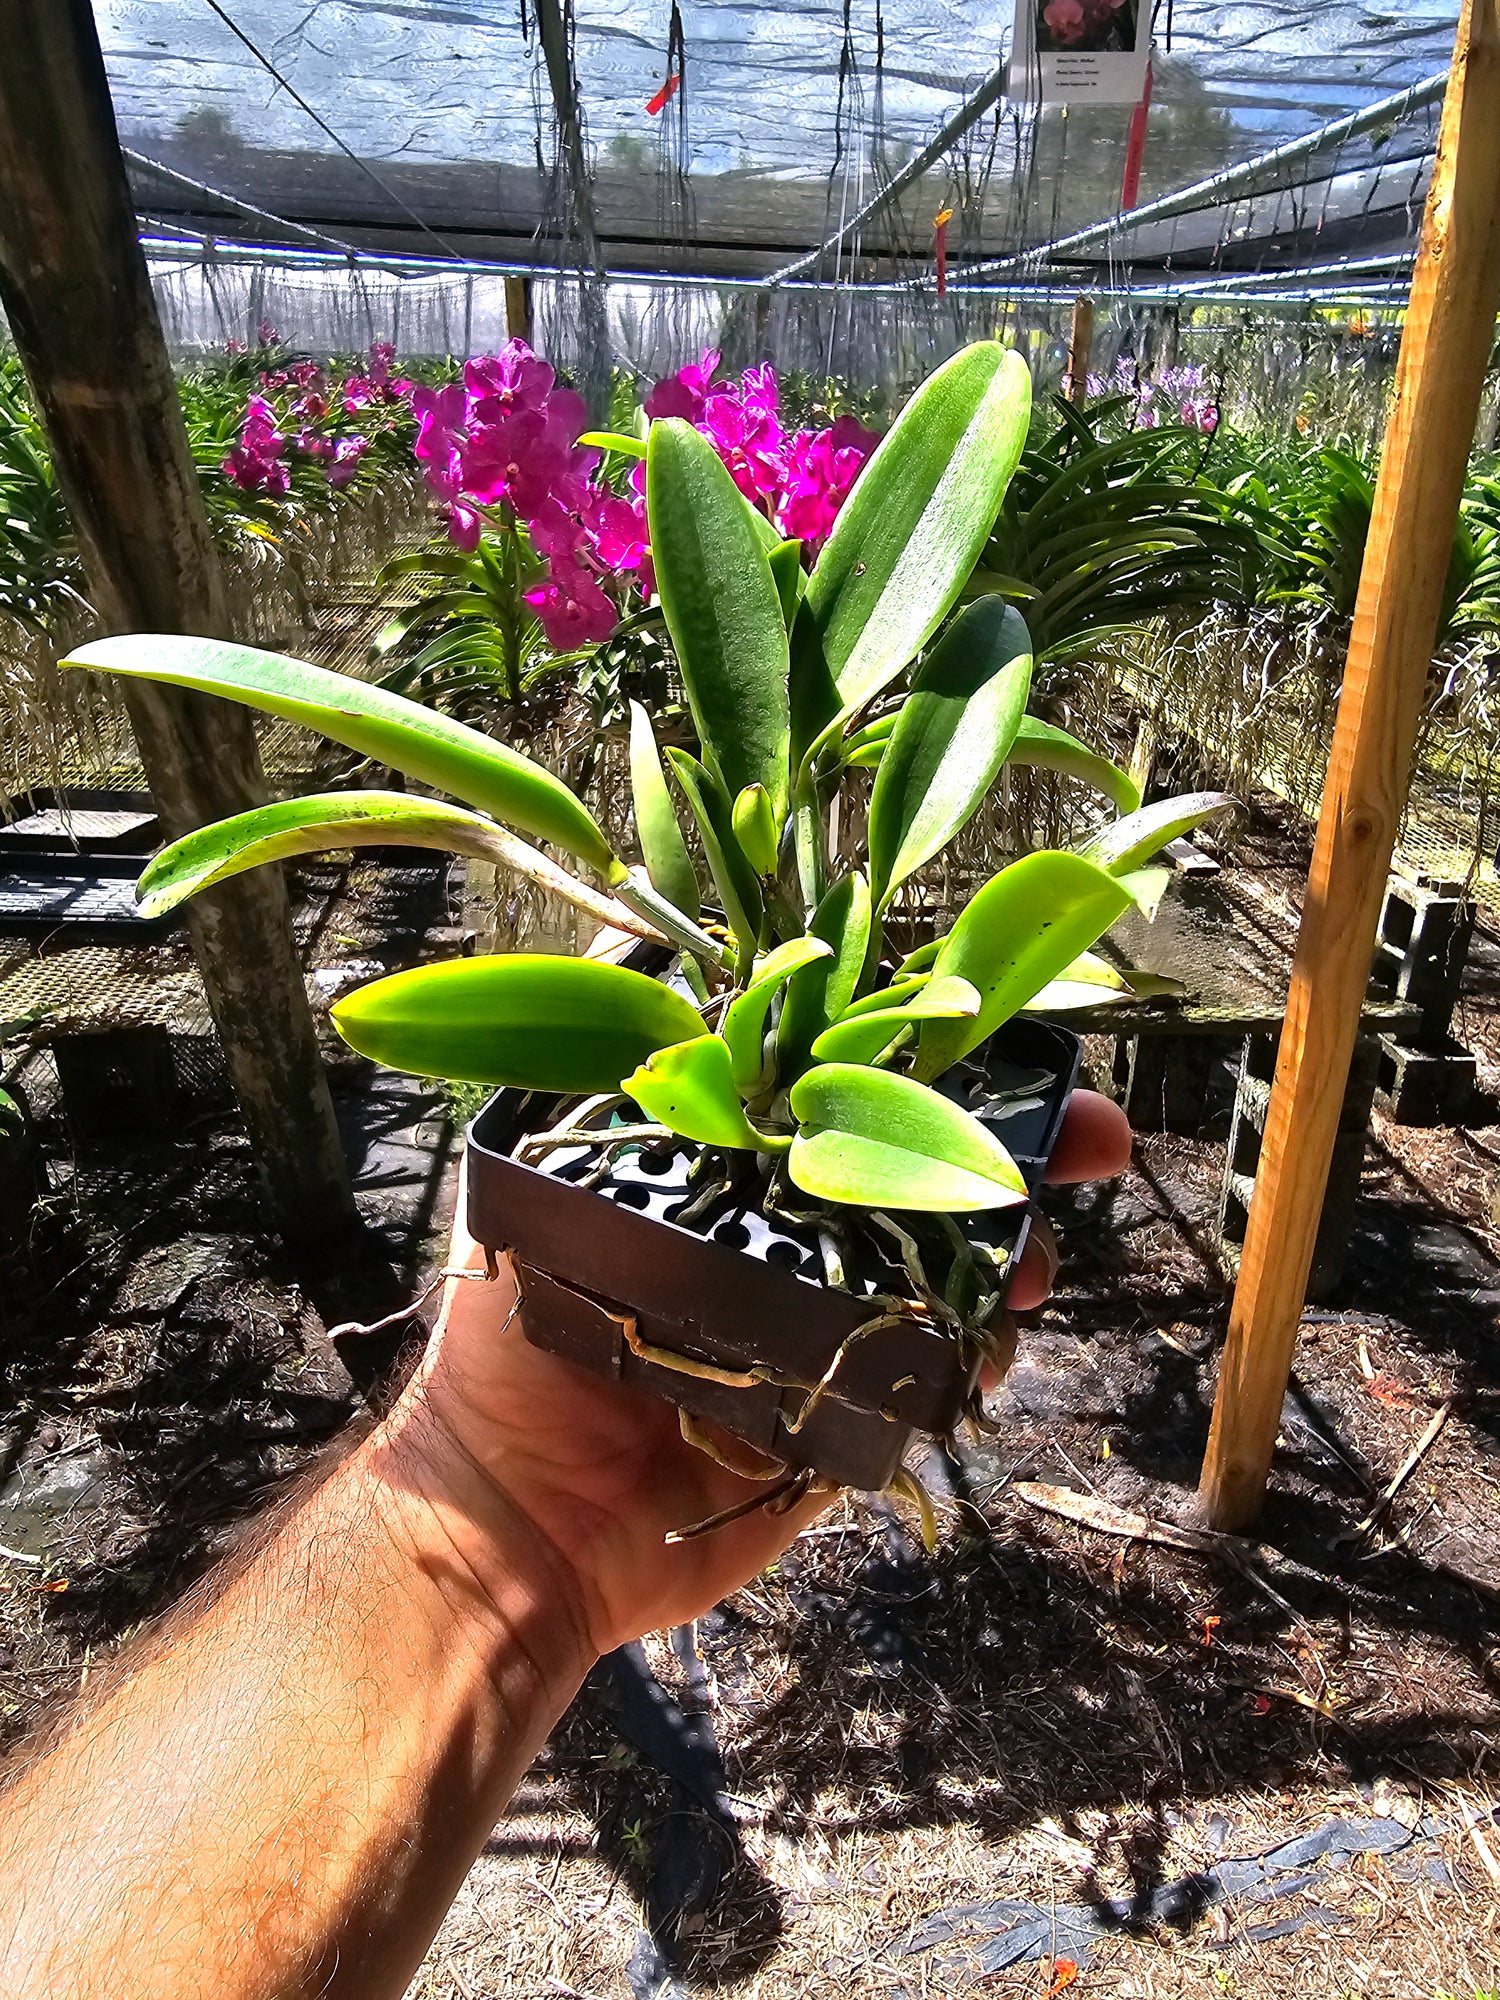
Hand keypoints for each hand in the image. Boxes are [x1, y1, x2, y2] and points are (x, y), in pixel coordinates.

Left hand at [390, 1089, 1129, 1657]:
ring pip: (945, 1266)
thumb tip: (624, 928)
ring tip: (1033, 1259)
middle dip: (1011, 1146)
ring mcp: (821, 1328)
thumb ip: (589, 1078)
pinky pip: (932, 1371)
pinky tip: (993, 1341)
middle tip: (1089, 1139)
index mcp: (720, 1174)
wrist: (516, 1530)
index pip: (837, 1088)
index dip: (920, 1054)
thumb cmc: (507, 1350)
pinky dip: (976, 1352)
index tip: (996, 1027)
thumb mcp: (531, 1188)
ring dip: (1010, 1250)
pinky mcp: (846, 1417)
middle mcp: (781, 1238)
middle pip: (914, 1170)